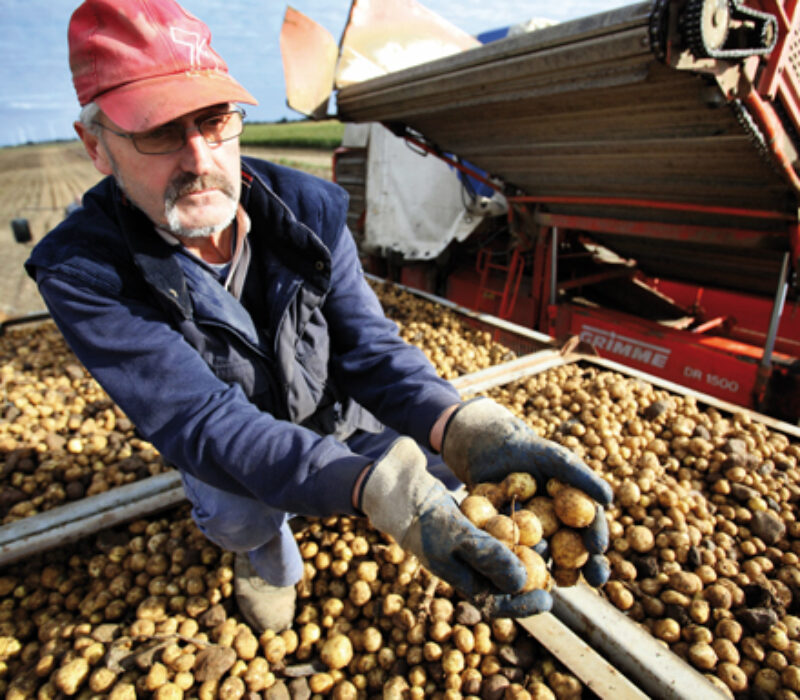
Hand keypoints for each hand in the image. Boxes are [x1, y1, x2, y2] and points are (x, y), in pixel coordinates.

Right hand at [360, 437, 552, 616]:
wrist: (404, 491)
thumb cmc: (425, 519)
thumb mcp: (457, 537)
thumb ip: (487, 556)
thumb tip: (522, 582)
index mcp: (463, 580)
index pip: (497, 604)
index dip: (524, 606)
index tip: (548, 600)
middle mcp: (470, 567)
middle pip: (507, 580)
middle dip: (532, 575)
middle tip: (555, 566)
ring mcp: (473, 546)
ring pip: (508, 555)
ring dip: (528, 549)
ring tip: (548, 538)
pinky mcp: (476, 525)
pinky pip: (502, 532)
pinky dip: (516, 528)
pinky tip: (532, 516)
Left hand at [441, 397, 612, 586]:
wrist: (490, 448)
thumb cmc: (529, 450)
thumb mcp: (556, 460)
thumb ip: (581, 477)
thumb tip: (609, 499)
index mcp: (573, 510)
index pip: (590, 528)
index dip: (597, 540)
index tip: (598, 549)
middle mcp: (556, 527)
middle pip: (574, 551)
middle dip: (585, 567)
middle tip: (591, 581)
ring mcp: (532, 536)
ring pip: (546, 558)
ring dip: (553, 573)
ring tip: (556, 584)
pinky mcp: (507, 540)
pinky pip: (515, 554)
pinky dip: (518, 564)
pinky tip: (520, 576)